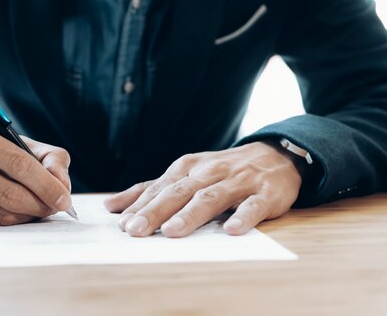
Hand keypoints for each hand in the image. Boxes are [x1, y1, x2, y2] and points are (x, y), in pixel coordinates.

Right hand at [0, 118, 71, 224]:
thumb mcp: (13, 139)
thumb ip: (47, 157)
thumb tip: (62, 186)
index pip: (18, 163)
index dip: (46, 184)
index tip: (65, 199)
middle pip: (9, 192)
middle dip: (40, 204)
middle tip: (56, 208)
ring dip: (27, 215)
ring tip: (40, 210)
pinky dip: (8, 220)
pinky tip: (16, 212)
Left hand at [104, 142, 302, 236]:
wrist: (275, 155)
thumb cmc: (222, 170)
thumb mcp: (186, 174)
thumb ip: (151, 190)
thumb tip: (111, 206)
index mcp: (188, 167)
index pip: (160, 187)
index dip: (140, 205)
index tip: (121, 224)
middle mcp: (209, 172)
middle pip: (179, 192)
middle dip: (155, 211)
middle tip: (136, 230)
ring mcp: (237, 182)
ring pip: (210, 198)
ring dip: (190, 214)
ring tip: (172, 231)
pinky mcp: (265, 194)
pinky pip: (253, 206)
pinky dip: (243, 216)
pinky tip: (232, 230)